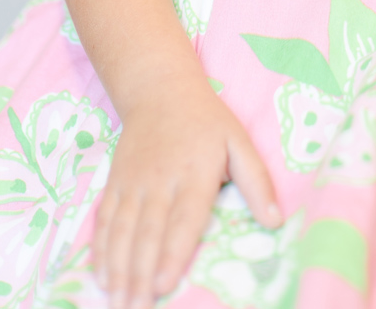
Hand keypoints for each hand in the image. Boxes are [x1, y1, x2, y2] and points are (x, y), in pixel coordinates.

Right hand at [93, 79, 280, 307]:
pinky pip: (104, 219)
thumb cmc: (206, 121)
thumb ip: (257, 181)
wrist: (159, 88)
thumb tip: (276, 221)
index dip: (172, 253)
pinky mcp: (116, 182)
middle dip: (139, 275)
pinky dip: (99, 249)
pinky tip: (99, 276)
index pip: (183, 219)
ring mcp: (133, 182)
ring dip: (118, 270)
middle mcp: (160, 180)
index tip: (163, 286)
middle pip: (147, 233)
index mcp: (194, 173)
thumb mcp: (238, 142)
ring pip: (122, 230)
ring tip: (117, 303)